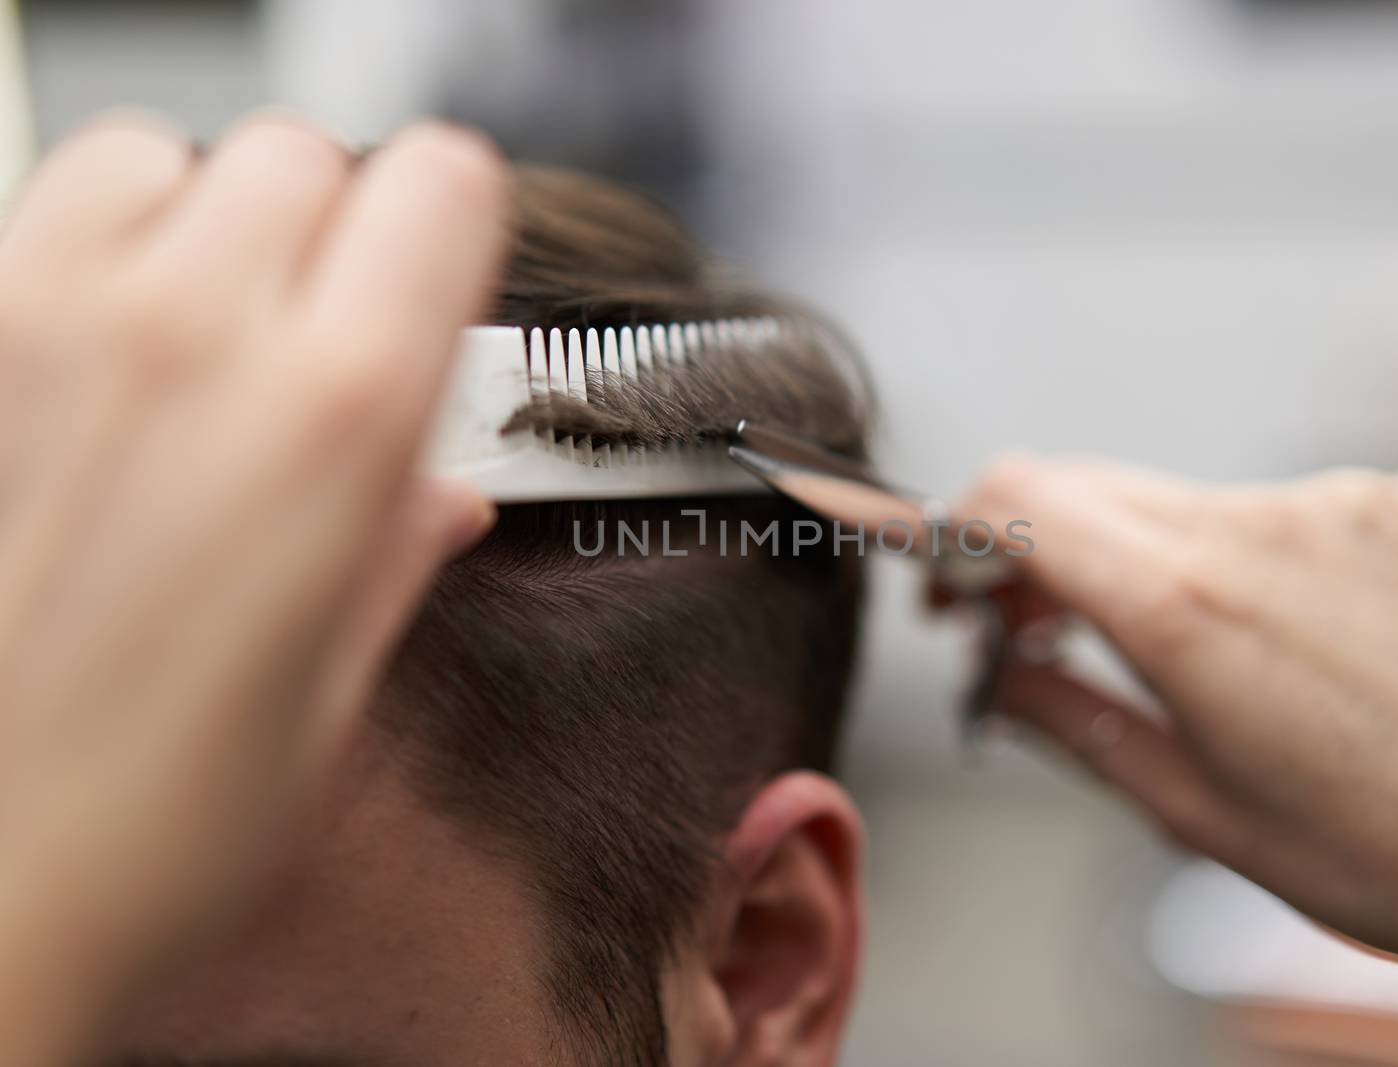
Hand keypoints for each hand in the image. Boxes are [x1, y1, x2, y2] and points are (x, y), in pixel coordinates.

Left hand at [0, 111, 505, 1062]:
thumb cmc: (142, 824)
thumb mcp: (336, 687)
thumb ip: (399, 547)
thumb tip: (440, 490)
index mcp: (337, 417)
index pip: (444, 185)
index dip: (456, 229)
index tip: (443, 280)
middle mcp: (195, 334)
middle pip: (309, 157)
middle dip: (337, 229)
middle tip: (326, 336)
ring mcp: (53, 323)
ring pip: (174, 157)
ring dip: (210, 221)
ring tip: (210, 330)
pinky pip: (54, 203)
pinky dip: (100, 240)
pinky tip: (111, 341)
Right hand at [959, 456, 1397, 1027]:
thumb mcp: (1195, 811)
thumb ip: (1070, 718)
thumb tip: (996, 675)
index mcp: (1193, 608)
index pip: (1020, 497)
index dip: (961, 531)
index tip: (957, 584)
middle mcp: (1267, 524)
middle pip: (1093, 488)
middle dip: (1044, 552)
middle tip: (1039, 629)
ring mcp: (1350, 500)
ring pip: (1190, 499)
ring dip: (1158, 561)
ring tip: (1195, 660)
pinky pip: (1292, 505)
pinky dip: (1263, 559)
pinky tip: (1303, 641)